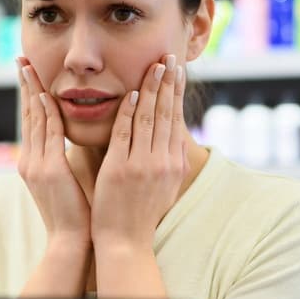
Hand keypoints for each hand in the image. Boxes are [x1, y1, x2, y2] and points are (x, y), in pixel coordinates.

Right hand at [16, 57, 90, 250]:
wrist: (70, 242)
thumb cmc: (74, 213)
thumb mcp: (64, 182)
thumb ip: (61, 159)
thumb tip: (67, 142)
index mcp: (34, 162)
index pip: (32, 121)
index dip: (29, 95)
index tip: (28, 73)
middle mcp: (30, 160)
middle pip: (27, 115)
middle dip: (24, 85)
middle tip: (21, 60)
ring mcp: (37, 165)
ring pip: (34, 120)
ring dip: (32, 91)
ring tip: (28, 67)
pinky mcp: (49, 170)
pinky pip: (49, 134)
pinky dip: (47, 113)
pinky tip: (45, 95)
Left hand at [91, 54, 187, 253]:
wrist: (126, 242)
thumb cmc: (141, 213)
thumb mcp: (164, 184)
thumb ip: (168, 158)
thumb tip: (173, 134)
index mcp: (174, 164)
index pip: (176, 120)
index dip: (177, 93)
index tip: (178, 70)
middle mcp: (163, 161)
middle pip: (166, 114)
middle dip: (169, 82)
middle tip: (171, 56)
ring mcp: (142, 165)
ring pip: (149, 118)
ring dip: (152, 89)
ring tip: (156, 65)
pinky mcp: (121, 169)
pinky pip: (126, 133)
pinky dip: (130, 111)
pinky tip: (133, 92)